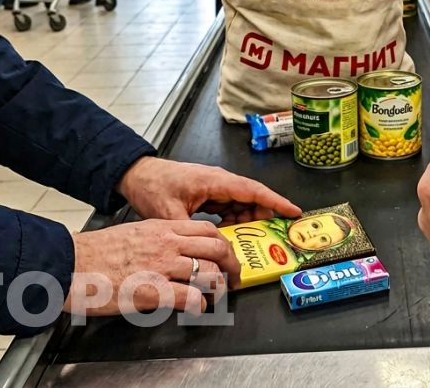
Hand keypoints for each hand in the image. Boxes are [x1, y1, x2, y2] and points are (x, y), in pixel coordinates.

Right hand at [64, 218, 236, 314]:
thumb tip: (175, 249)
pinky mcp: (152, 290)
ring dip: (218, 286)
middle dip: (231, 265)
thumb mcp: (134, 233)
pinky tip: (198, 308)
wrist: (71, 263)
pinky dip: (200, 304)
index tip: (226, 255)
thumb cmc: (96, 252)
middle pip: (215, 248)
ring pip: (207, 271)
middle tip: (233, 278)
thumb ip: (158, 238)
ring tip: (216, 295)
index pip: (206, 229)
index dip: (223, 244)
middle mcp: (166, 243)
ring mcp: (160, 266)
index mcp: (162, 228)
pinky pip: (189, 296)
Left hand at [118, 156, 301, 224]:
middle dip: (264, 216)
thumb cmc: (152, 186)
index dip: (275, 201)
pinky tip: (231, 235)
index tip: (293, 211)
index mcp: (214, 180)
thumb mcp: (169, 213)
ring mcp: (214, 187)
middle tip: (274, 235)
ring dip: (247, 221)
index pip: (252, 190)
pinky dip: (233, 220)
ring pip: (241, 204)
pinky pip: (228, 207)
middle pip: (250, 199)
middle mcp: (218, 181)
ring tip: (252, 240)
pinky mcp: (208, 194)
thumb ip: (191, 233)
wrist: (136, 175)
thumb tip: (207, 253)